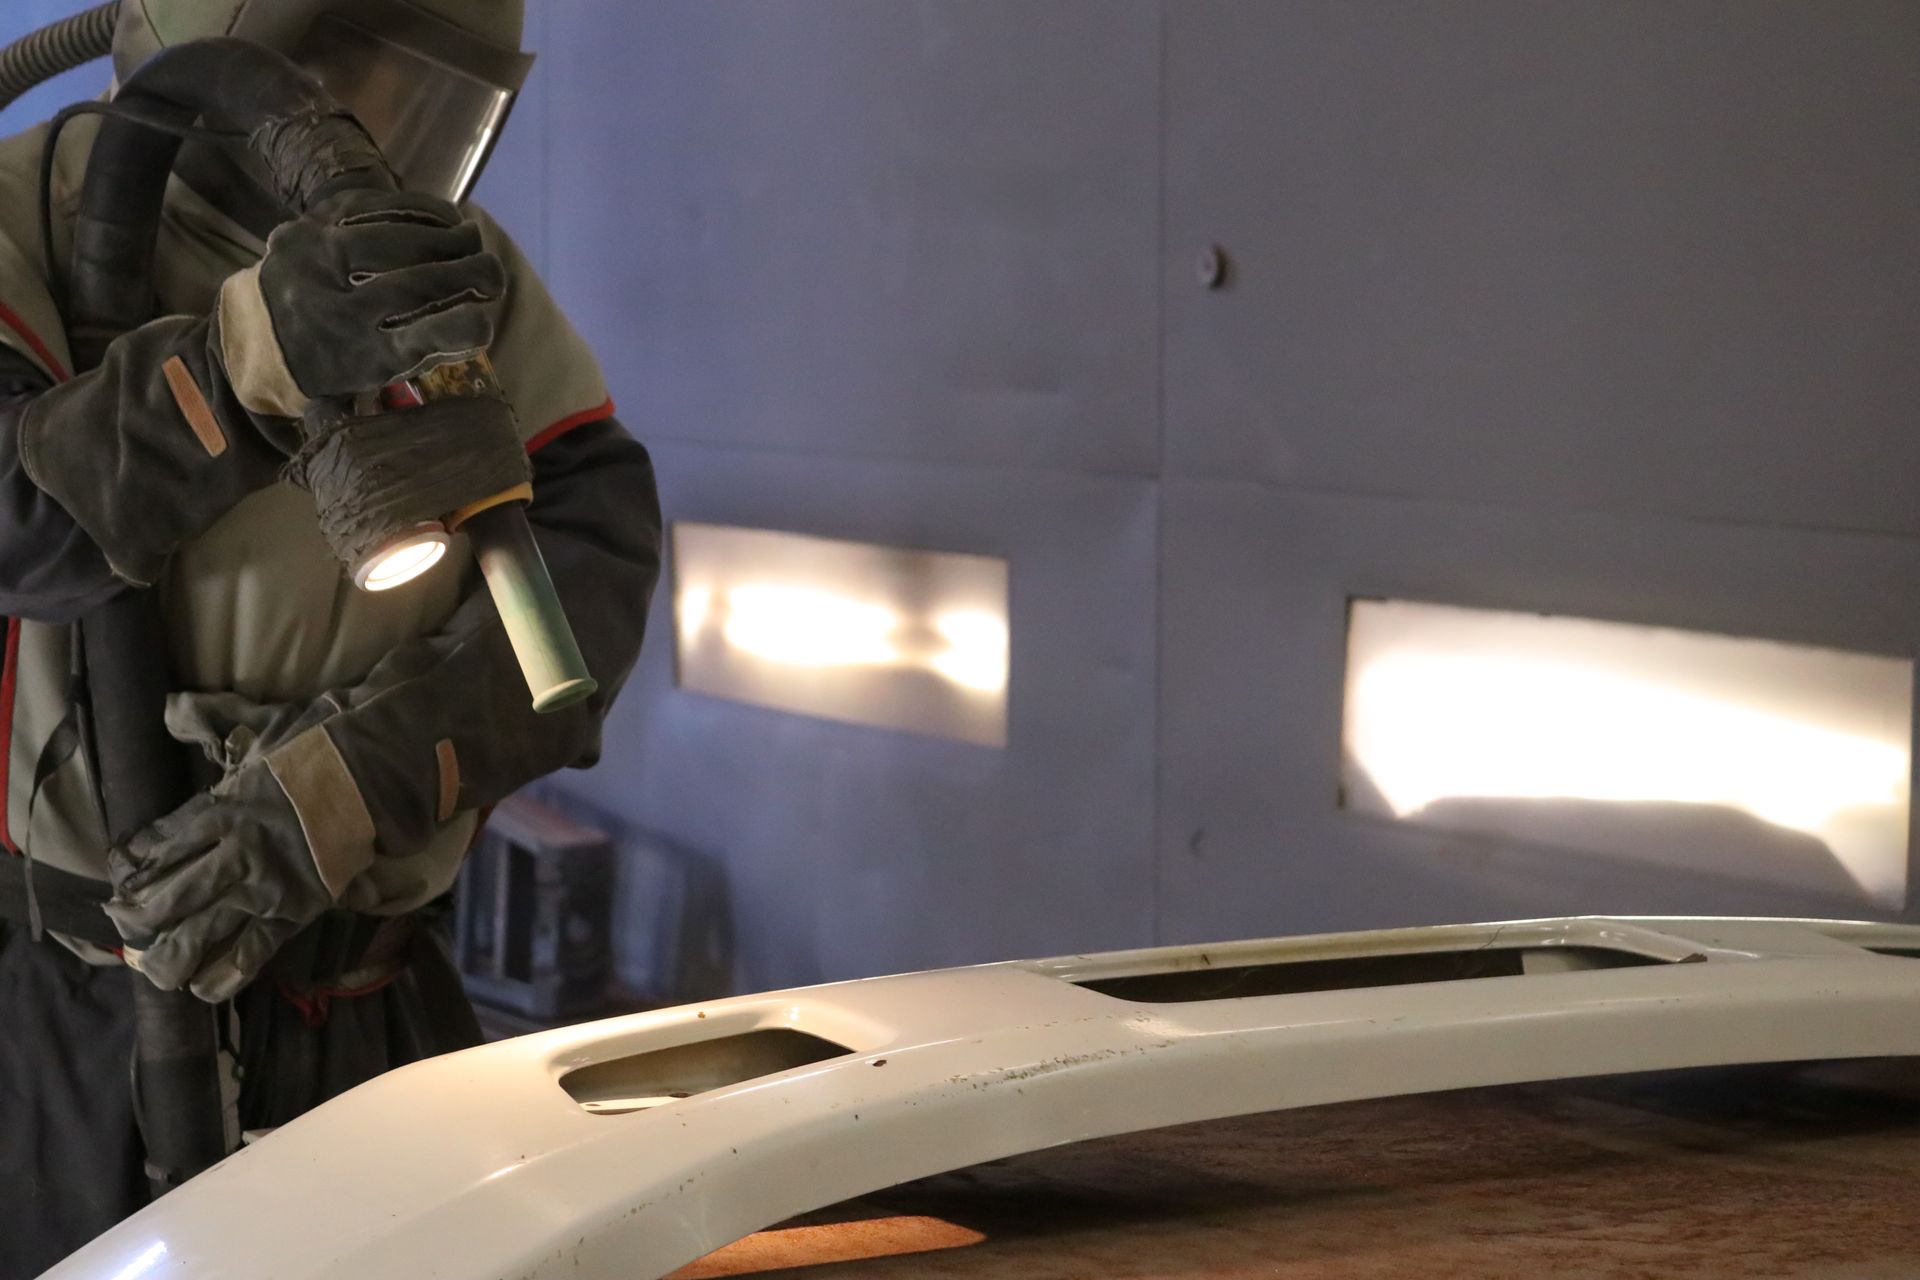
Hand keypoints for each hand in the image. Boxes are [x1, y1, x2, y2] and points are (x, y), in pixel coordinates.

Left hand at [105, 696, 374, 1002]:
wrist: (381, 777)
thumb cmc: (323, 751)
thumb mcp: (263, 728)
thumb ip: (213, 722)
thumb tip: (171, 709)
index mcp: (221, 808)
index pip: (159, 844)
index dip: (132, 864)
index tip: (120, 875)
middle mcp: (234, 852)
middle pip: (167, 896)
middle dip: (137, 918)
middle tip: (122, 926)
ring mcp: (264, 886)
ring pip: (199, 932)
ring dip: (168, 956)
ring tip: (152, 969)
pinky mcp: (295, 911)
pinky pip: (251, 952)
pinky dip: (223, 975)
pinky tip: (201, 989)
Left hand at [219, 187, 506, 417]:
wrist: (254, 333)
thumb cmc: (331, 365)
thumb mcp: (374, 378)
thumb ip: (424, 353)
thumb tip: (475, 319)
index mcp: (349, 359)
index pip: (417, 342)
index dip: (462, 329)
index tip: (487, 323)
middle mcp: (327, 310)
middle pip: (411, 284)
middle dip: (466, 273)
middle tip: (495, 274)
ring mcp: (311, 260)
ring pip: (393, 238)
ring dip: (444, 236)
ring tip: (473, 239)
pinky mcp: (306, 225)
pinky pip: (369, 206)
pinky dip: (414, 209)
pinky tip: (444, 215)